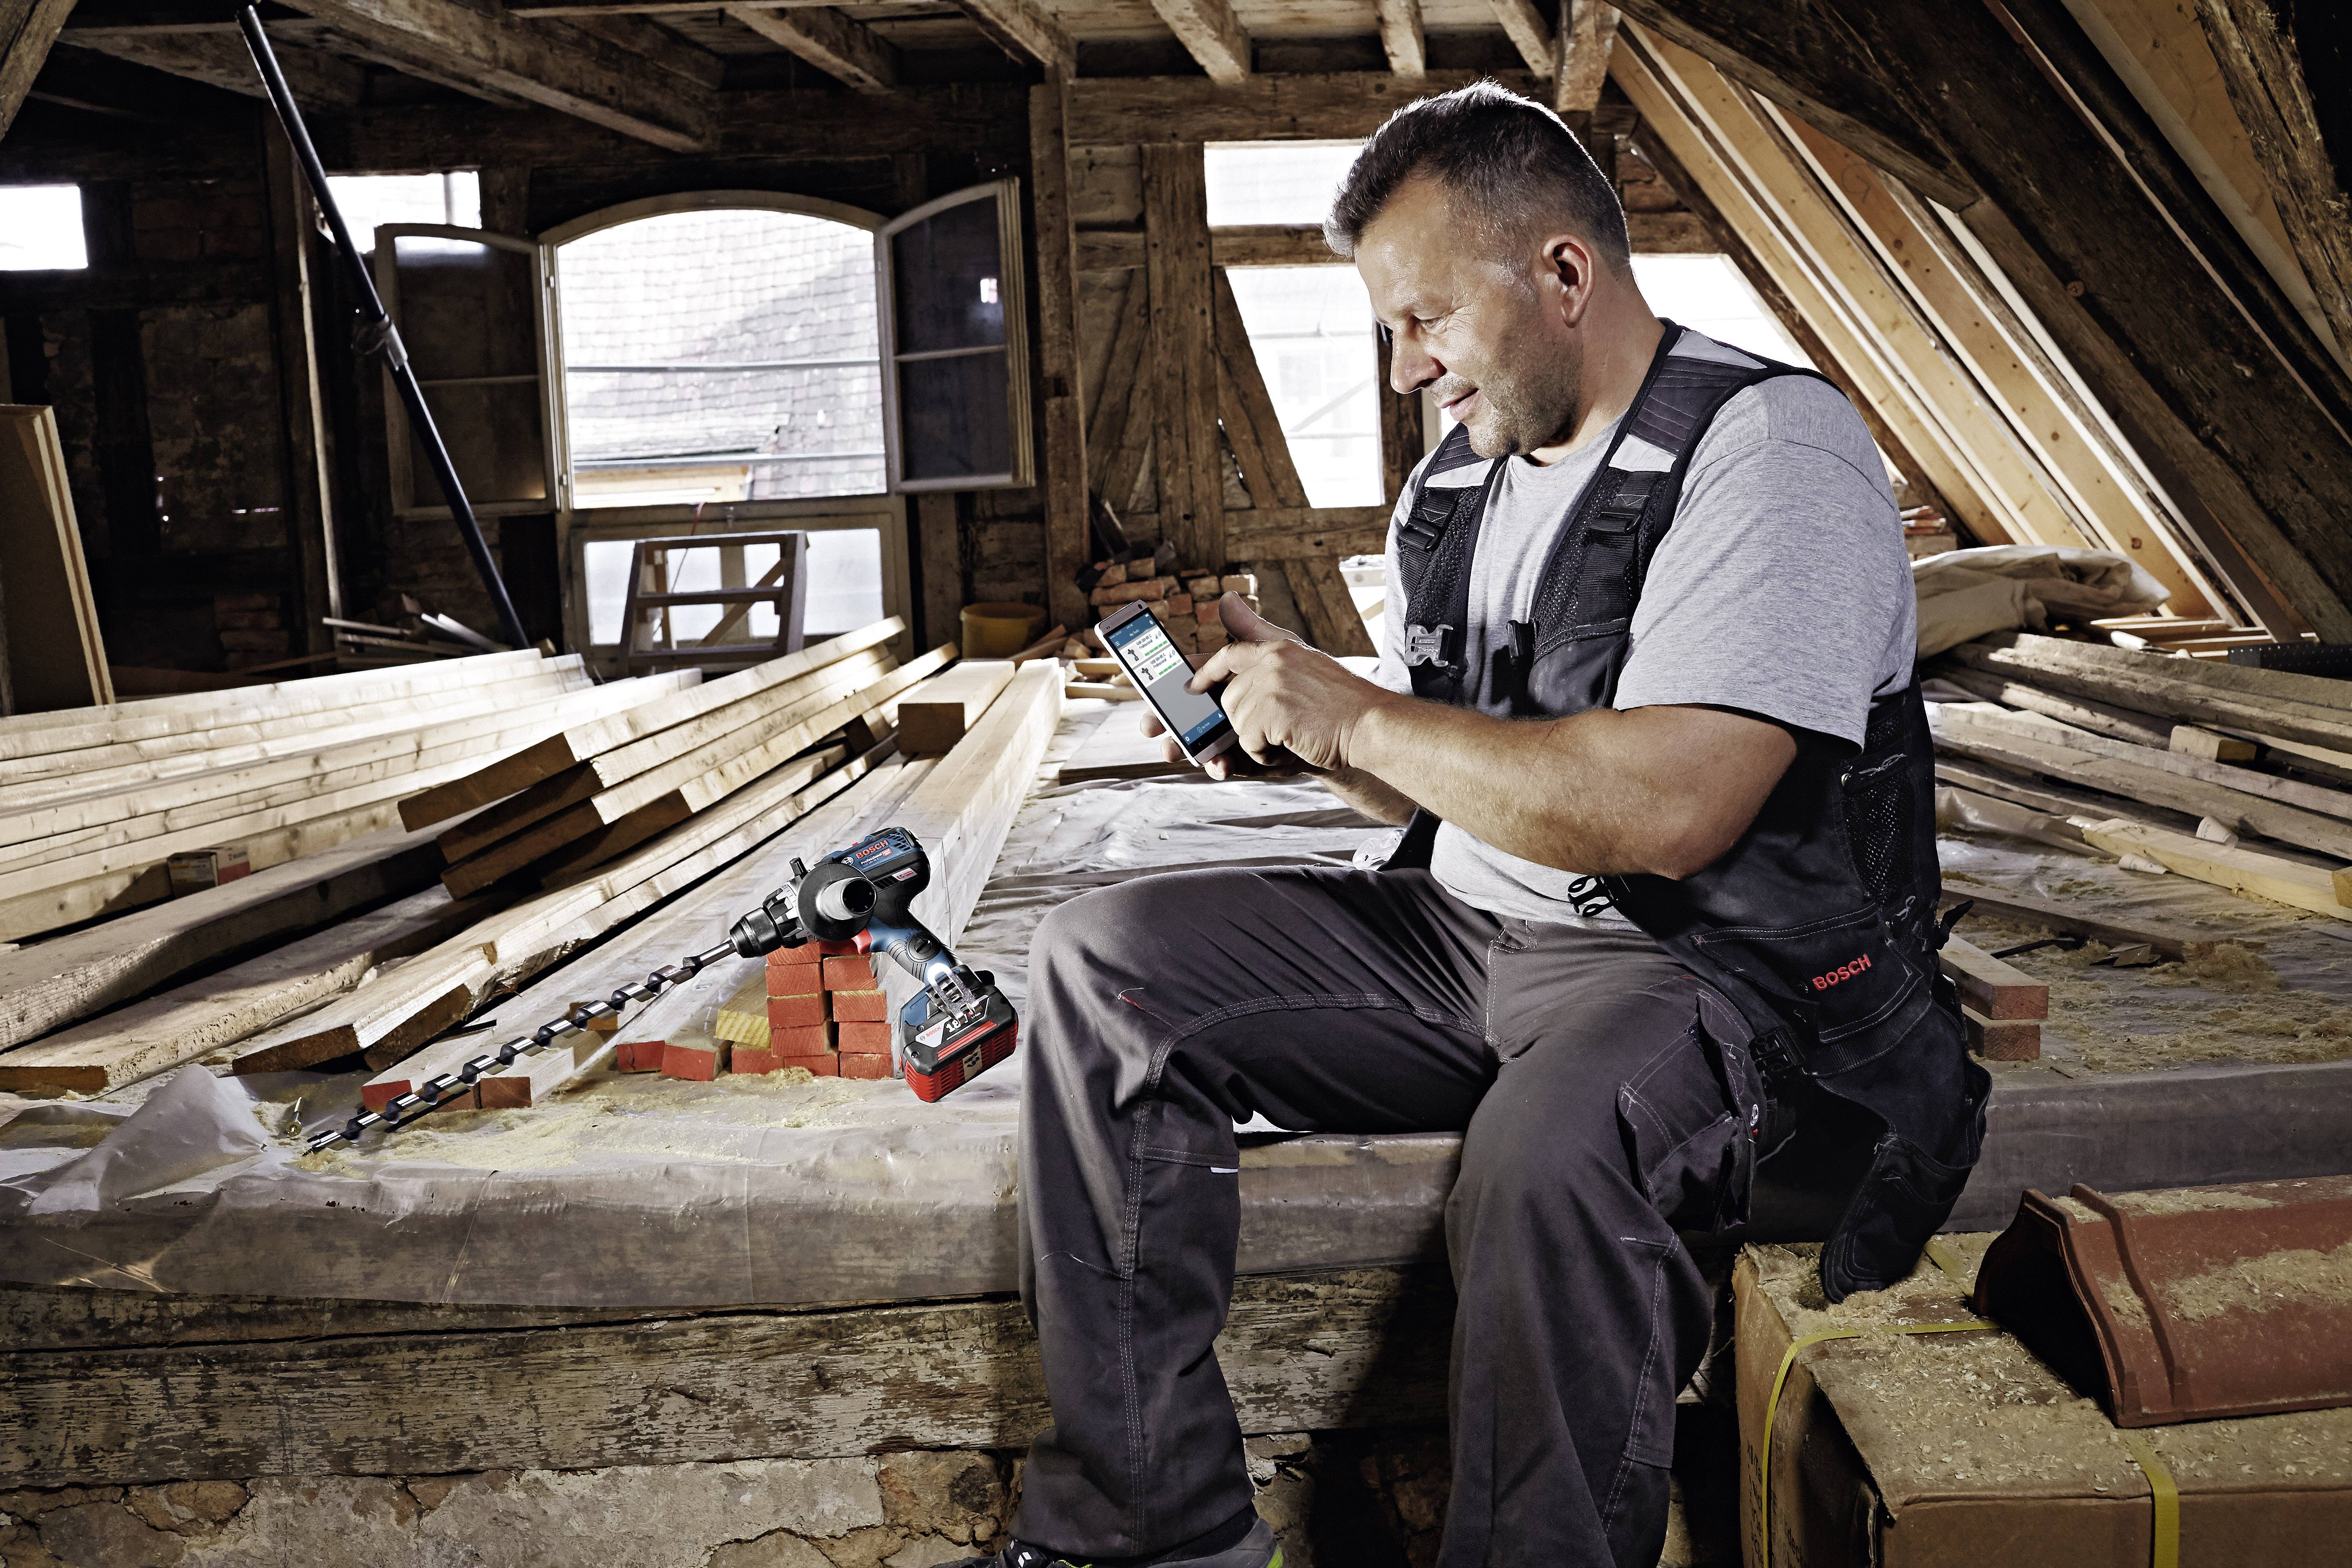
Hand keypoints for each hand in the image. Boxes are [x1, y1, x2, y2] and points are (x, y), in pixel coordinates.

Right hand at [1138, 595, 1309, 779]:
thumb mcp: (1281, 654)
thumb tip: (1225, 599)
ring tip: (1176, 752)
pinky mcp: (1247, 758)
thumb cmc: (1312, 686)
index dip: (1166, 681)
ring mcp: (1235, 733)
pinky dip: (1219, 765)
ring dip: (1186, 747)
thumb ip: (1249, 631)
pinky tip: (1220, 765)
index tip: (1146, 684)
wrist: (1345, 727)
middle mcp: (1227, 706)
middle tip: (1149, 726)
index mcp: (1230, 678)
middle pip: (1186, 712)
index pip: (1191, 676)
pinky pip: (1225, 762)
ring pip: (1199, 740)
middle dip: (1164, 720)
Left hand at [1187, 594, 1388, 775]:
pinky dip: (1266, 753)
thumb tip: (1224, 598)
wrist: (1373, 725)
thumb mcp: (1300, 660)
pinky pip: (1248, 742)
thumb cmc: (1341, 702)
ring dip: (1259, 739)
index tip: (1192, 687)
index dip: (1206, 671)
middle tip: (1282, 728)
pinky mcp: (1272, 712)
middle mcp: (1272, 660)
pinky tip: (1292, 745)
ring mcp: (1271, 685)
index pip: (1229, 653)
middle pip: (1229, 698)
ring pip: (1236, 721)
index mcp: (1279, 648)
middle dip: (1247, 721)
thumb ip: (1259, 635)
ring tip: (1291, 735)